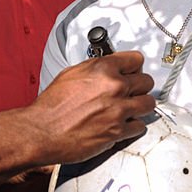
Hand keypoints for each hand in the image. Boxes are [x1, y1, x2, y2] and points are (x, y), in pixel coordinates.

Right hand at [29, 51, 155, 164]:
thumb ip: (95, 69)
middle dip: (140, 86)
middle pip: (146, 81)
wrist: (43, 131)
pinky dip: (133, 125)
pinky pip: (140, 125)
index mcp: (103, 69)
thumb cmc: (52, 106)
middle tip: (134, 91)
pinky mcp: (118, 131)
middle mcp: (114, 87)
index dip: (134, 66)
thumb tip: (108, 68)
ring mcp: (118, 109)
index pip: (136, 60)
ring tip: (133, 107)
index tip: (134, 71)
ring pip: (148, 103)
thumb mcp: (72, 74)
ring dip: (141, 105)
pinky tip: (125, 123)